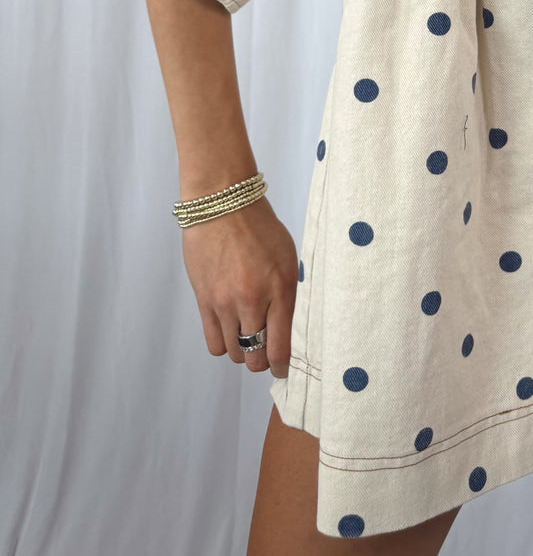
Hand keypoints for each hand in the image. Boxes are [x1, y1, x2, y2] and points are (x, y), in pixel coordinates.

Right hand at [181, 196, 297, 377]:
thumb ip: (288, 295)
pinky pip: (213, 343)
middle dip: (263, 361)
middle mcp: (252, 302)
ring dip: (243, 352)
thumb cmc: (261, 227)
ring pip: (234, 353)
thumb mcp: (288, 258)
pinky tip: (230, 331)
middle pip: (255, 357)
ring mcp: (225, 304)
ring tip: (248, 336)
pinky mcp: (203, 302)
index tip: (284, 368)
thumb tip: (287, 328)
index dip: (282, 367)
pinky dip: (224, 344)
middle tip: (267, 352)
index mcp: (280, 290)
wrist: (222, 205)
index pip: (280, 348)